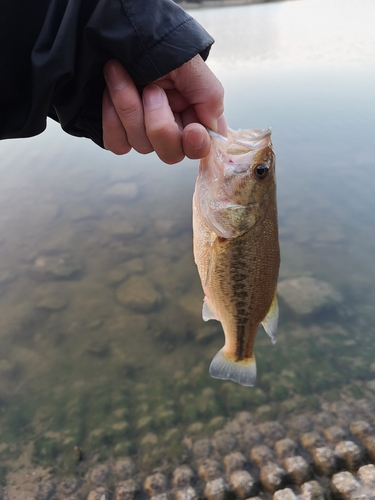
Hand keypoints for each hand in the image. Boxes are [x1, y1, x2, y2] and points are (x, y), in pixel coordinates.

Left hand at [102, 55, 225, 162]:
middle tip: (151, 89)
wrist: (120, 35)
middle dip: (159, 123)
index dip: (196, 144)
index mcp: (195, 117)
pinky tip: (111, 90)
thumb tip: (213, 127)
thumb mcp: (189, 64)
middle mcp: (172, 130)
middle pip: (171, 154)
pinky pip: (117, 143)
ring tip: (123, 74)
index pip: (202, 148)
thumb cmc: (158, 47)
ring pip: (141, 145)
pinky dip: (112, 116)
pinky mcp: (120, 135)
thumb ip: (209, 95)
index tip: (192, 130)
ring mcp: (144, 135)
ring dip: (130, 106)